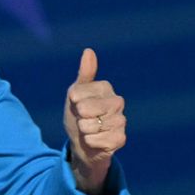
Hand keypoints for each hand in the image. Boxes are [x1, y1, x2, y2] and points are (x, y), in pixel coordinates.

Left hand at [63, 48, 126, 194]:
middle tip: (84, 120)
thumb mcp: (75, 94)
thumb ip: (84, 74)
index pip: (78, 93)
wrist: (82, 143)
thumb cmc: (78, 115)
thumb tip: (89, 51)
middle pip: (86, 109)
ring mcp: (121, 121)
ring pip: (90, 125)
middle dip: (79, 117)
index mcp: (105, 88)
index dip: (73, 102)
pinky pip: (96, 140)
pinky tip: (95, 141)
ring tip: (89, 131)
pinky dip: (90, 142)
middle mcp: (117, 102)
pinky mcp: (120, 138)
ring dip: (84, 131)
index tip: (77, 105)